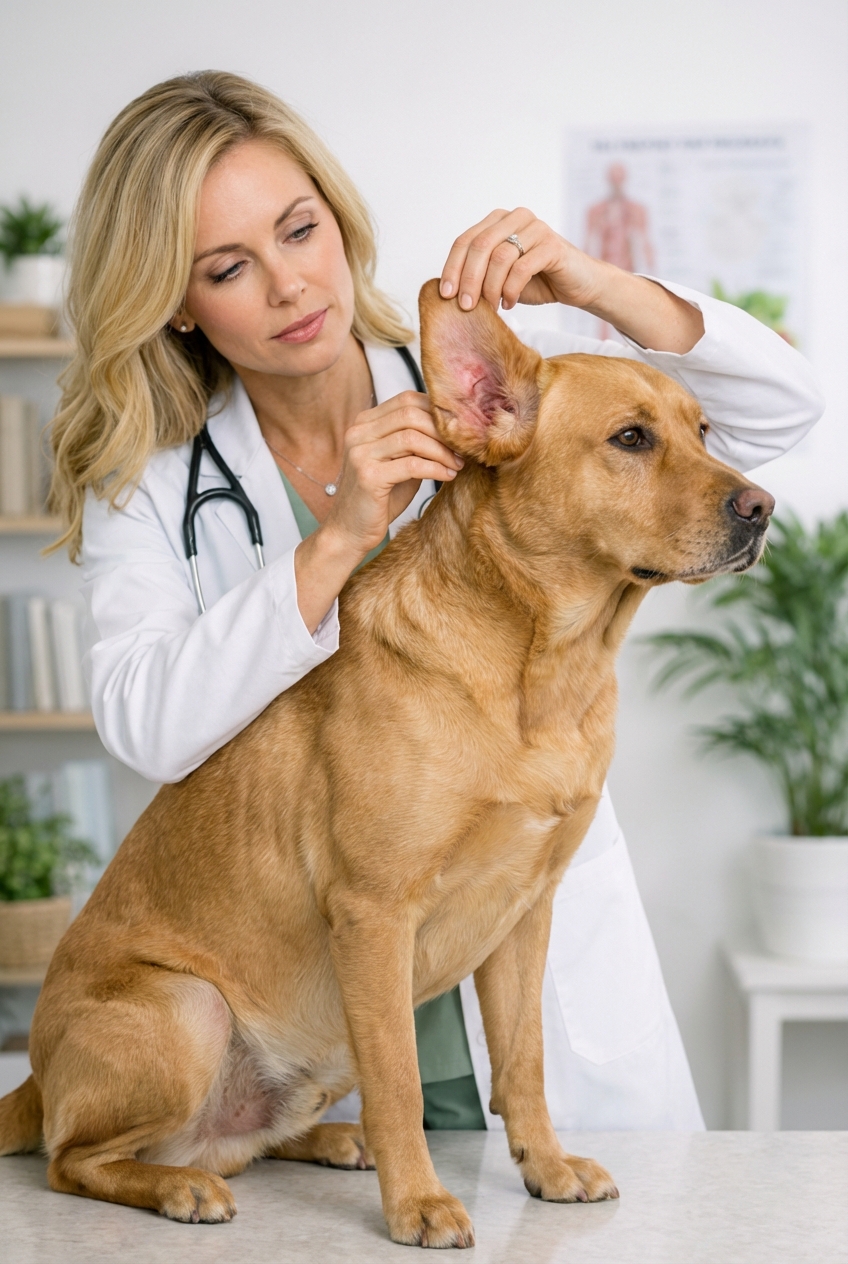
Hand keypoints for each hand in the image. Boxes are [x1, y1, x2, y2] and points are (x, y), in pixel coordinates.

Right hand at [320, 390, 462, 557]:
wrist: (351, 532)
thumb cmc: (379, 499)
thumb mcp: (400, 463)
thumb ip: (417, 443)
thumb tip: (454, 430)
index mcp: (365, 424)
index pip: (407, 399)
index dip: (437, 411)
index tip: (458, 430)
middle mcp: (358, 433)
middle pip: (411, 414)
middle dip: (442, 431)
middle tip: (462, 449)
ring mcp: (360, 453)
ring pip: (412, 437)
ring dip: (442, 451)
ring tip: (457, 464)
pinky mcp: (368, 476)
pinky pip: (412, 464)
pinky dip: (435, 469)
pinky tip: (448, 476)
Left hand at [439, 208, 603, 312]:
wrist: (578, 285)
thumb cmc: (536, 281)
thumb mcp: (500, 277)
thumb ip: (479, 274)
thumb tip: (448, 290)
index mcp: (498, 221)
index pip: (465, 241)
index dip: (452, 268)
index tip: (445, 295)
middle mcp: (515, 218)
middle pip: (479, 246)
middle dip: (468, 280)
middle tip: (465, 306)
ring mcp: (535, 228)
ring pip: (499, 257)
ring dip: (490, 288)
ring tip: (492, 307)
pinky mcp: (552, 245)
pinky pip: (521, 268)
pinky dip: (511, 290)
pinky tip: (509, 303)